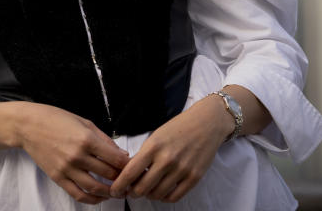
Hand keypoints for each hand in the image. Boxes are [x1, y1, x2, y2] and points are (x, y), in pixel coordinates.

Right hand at [15, 102, 130, 205]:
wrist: (28, 126)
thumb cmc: (56, 119)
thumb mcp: (84, 122)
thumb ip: (104, 139)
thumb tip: (121, 154)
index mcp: (87, 139)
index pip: (116, 158)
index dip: (128, 164)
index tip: (132, 165)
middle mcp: (78, 156)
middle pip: (108, 173)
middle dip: (121, 177)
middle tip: (128, 179)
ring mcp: (67, 168)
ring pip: (95, 187)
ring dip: (110, 192)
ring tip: (117, 191)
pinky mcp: (58, 177)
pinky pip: (78, 194)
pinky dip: (91, 199)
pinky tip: (99, 197)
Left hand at [109, 95, 231, 202]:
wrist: (206, 123)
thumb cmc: (179, 128)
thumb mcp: (156, 136)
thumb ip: (144, 155)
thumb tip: (129, 175)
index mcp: (153, 146)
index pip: (130, 172)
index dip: (120, 185)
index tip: (115, 190)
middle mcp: (167, 159)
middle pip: (142, 188)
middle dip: (133, 193)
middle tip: (131, 191)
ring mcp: (181, 169)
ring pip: (157, 194)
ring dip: (149, 195)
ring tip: (148, 190)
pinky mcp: (194, 177)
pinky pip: (174, 197)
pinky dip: (165, 198)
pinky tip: (162, 192)